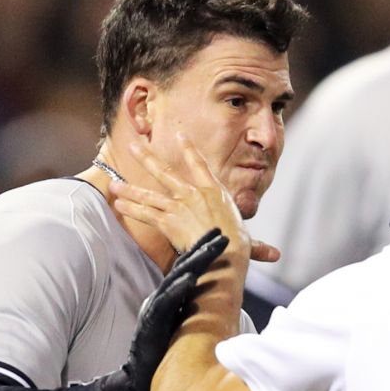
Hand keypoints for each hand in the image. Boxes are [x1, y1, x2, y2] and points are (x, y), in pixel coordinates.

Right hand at [95, 231, 228, 390]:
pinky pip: (166, 303)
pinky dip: (177, 289)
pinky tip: (190, 277)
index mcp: (173, 297)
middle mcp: (164, 298)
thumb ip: (193, 308)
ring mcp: (156, 309)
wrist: (139, 382)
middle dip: (204, 248)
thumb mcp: (181, 324)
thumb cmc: (163, 352)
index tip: (223, 234)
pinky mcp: (152, 324)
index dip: (205, 251)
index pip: (191, 269)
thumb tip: (214, 298)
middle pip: (185, 268)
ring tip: (211, 247)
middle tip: (222, 232)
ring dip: (194, 262)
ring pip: (177, 280)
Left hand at [112, 134, 279, 262]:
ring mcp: (178, 206)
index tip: (179, 135)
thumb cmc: (238, 247)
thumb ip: (257, 246)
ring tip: (113, 183)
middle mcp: (193, 195)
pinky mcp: (167, 221)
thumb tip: (276, 255)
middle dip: (147, 157)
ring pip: (149, 194)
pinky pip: (144, 213)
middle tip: (133, 144)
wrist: (224, 251)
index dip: (189, 149)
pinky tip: (118, 204)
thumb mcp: (248, 242)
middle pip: (166, 172)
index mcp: (214, 192)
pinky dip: (131, 208)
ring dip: (129, 188)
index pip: (199, 165)